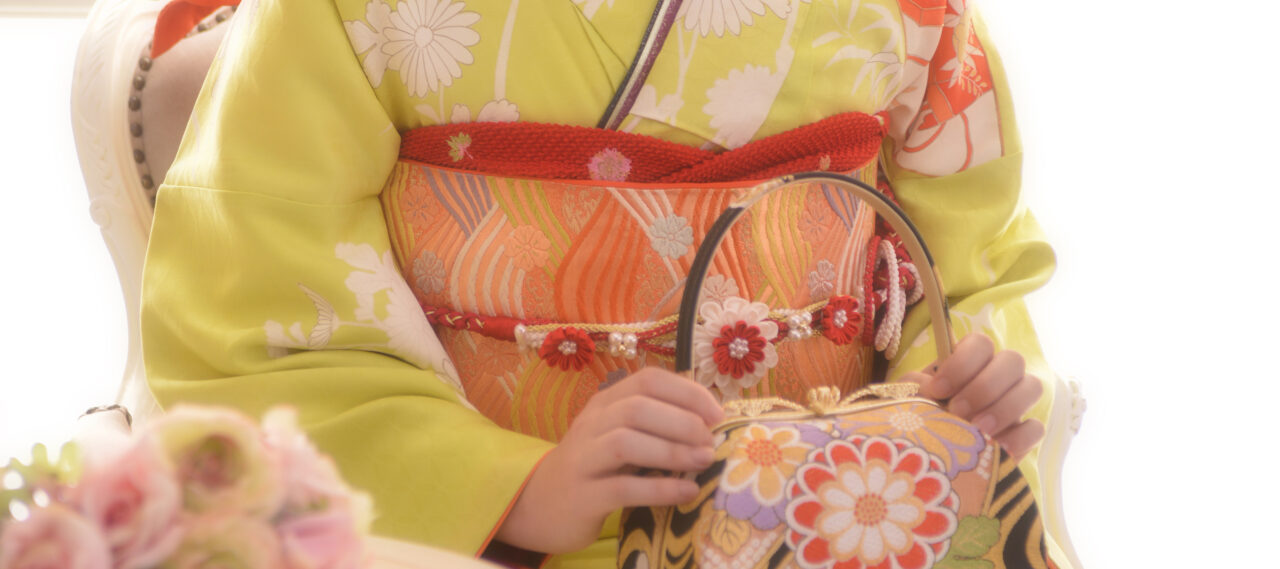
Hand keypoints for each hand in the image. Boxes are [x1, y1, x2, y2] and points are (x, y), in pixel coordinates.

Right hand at [495, 367, 724, 553]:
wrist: (540, 505)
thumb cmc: (595, 467)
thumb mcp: (618, 434)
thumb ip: (654, 421)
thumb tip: (711, 417)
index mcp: (605, 403)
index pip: (647, 380)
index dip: (687, 392)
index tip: (718, 414)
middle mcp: (591, 424)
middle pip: (637, 407)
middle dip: (682, 421)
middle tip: (711, 442)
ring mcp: (583, 459)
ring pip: (625, 442)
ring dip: (671, 451)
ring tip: (703, 462)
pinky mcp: (582, 496)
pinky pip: (622, 487)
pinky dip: (659, 489)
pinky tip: (687, 492)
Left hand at [902, 334, 1044, 458]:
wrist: (929, 453)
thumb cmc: (920, 417)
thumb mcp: (911, 398)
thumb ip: (916, 386)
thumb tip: (931, 387)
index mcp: (970, 361)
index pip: (981, 343)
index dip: (962, 363)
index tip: (938, 389)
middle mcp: (998, 376)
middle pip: (1013, 360)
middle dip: (984, 387)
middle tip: (957, 412)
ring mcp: (1016, 404)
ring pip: (1032, 387)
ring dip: (1004, 408)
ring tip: (978, 430)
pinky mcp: (1024, 434)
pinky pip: (1037, 427)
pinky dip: (1018, 437)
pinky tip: (996, 447)